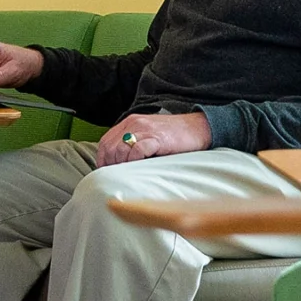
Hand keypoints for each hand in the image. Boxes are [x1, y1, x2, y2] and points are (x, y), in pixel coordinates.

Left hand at [96, 112, 210, 166]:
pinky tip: (141, 167)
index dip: (102, 159)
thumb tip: (117, 164)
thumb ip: (132, 143)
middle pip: (110, 148)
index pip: (105, 142)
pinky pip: (138, 150)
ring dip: (123, 165)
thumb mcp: (148, 134)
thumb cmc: (174, 136)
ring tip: (130, 174)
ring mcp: (145, 130)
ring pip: (121, 149)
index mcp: (129, 122)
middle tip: (118, 177)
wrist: (198, 128)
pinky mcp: (157, 138)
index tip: (106, 173)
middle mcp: (134, 124)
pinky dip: (135, 161)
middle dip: (111, 165)